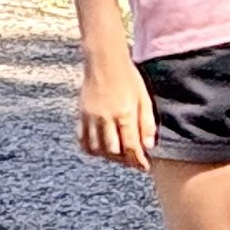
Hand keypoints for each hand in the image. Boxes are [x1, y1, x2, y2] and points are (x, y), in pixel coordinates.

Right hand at [77, 51, 155, 171]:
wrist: (104, 62)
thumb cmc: (128, 78)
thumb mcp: (144, 98)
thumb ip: (147, 123)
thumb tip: (149, 146)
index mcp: (124, 113)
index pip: (131, 146)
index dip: (139, 161)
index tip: (145, 167)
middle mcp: (105, 118)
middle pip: (113, 152)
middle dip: (125, 160)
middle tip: (134, 160)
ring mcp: (90, 118)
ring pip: (97, 149)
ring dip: (109, 157)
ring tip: (120, 155)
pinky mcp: (80, 116)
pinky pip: (83, 141)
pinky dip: (92, 150)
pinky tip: (102, 149)